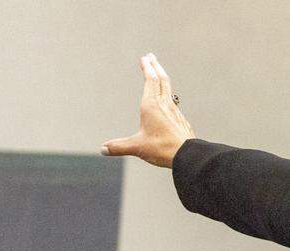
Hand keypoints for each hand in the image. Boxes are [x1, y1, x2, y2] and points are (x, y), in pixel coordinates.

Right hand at [101, 53, 194, 167]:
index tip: (145, 58)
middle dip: (156, 66)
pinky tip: (168, 99)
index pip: (150, 81)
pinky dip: (168, 94)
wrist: (186, 155)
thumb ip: (119, 146)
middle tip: (152, 56)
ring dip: (163, 77)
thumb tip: (103, 149)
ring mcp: (174, 111)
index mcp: (151, 106)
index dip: (147, 68)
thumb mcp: (137, 147)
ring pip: (169, 89)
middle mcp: (164, 104)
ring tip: (159, 73)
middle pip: (162, 79)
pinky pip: (173, 102)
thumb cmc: (161, 148)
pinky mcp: (180, 119)